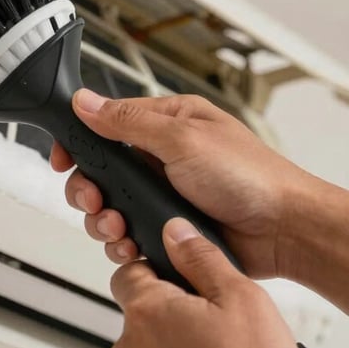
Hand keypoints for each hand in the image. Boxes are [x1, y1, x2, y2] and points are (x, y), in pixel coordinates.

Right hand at [51, 90, 315, 278]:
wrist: (284, 230)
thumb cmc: (250, 176)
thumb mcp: (182, 138)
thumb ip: (128, 122)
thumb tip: (86, 102)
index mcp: (165, 124)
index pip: (105, 125)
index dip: (78, 142)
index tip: (64, 158)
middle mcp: (160, 159)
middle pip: (100, 171)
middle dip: (89, 190)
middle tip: (95, 201)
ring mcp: (163, 196)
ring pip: (109, 207)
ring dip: (104, 220)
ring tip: (118, 227)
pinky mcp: (166, 228)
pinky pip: (128, 236)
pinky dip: (122, 244)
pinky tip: (131, 245)